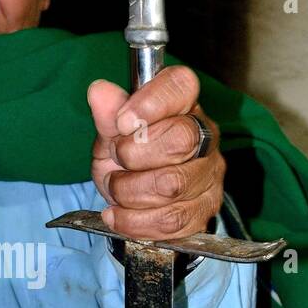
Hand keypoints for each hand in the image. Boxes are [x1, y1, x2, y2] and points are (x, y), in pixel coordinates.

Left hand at [88, 66, 224, 238]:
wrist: (137, 201)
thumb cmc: (130, 158)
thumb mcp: (112, 134)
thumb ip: (108, 114)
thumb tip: (99, 91)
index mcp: (183, 105)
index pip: (182, 86)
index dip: (151, 103)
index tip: (122, 123)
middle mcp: (205, 137)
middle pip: (181, 140)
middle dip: (133, 154)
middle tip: (117, 160)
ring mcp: (209, 176)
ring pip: (172, 185)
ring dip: (129, 191)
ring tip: (116, 188)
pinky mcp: (203, 212)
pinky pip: (170, 221)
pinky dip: (133, 221)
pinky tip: (118, 214)